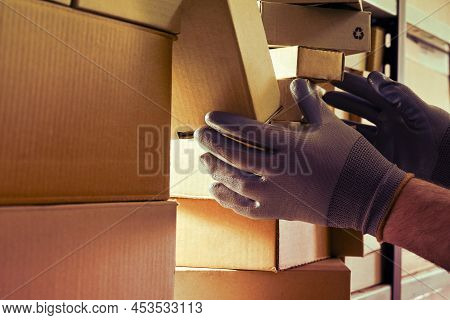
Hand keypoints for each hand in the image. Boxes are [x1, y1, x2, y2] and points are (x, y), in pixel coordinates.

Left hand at [195, 79, 408, 235]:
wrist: (369, 196)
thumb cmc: (352, 158)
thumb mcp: (331, 125)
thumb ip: (310, 103)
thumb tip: (299, 82)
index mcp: (290, 145)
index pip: (248, 131)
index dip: (225, 123)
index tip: (208, 117)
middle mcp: (278, 170)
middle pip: (235, 155)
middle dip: (213, 144)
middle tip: (198, 135)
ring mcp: (276, 194)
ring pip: (235, 181)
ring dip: (216, 170)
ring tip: (204, 160)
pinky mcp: (279, 212)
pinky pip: (245, 207)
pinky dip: (227, 199)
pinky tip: (215, 190)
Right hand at [323, 71, 449, 187]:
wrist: (446, 164)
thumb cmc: (438, 134)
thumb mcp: (419, 111)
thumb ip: (396, 94)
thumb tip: (373, 76)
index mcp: (397, 107)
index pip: (369, 91)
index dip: (352, 82)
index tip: (334, 74)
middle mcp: (388, 121)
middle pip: (359, 107)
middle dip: (342, 99)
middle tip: (322, 92)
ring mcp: (384, 139)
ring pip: (355, 127)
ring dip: (339, 120)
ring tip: (321, 114)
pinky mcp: (381, 156)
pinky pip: (358, 147)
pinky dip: (345, 142)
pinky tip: (332, 139)